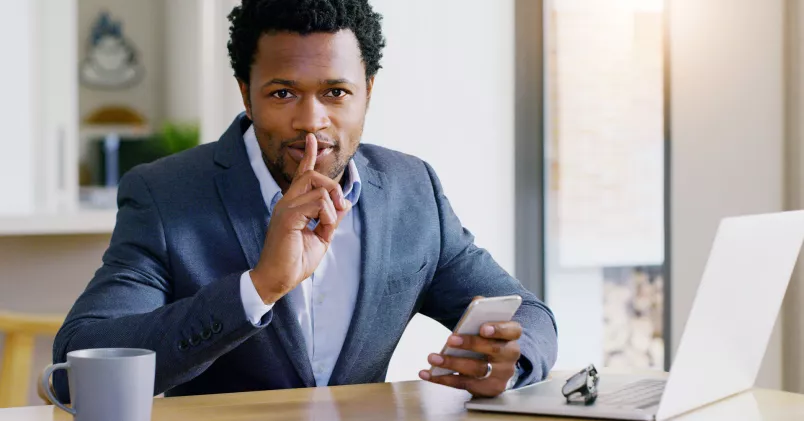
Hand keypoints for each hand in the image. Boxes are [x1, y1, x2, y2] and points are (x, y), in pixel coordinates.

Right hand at [250, 133, 351, 303]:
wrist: (278, 279)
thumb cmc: (295, 261)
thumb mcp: (321, 237)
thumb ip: (331, 218)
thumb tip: (345, 203)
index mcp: (292, 204)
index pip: (301, 174)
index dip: (308, 156)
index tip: (312, 139)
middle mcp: (286, 202)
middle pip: (313, 175)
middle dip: (334, 187)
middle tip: (341, 207)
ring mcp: (285, 208)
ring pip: (319, 189)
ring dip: (332, 208)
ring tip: (327, 226)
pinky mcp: (288, 217)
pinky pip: (317, 204)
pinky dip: (327, 215)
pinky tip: (322, 228)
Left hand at [419, 321, 522, 397]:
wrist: (493, 367)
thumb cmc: (485, 339)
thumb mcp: (485, 324)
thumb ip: (481, 312)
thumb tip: (476, 301)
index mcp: (511, 336)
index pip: (512, 330)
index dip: (499, 329)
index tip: (482, 328)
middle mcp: (510, 356)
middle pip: (494, 350)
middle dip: (471, 344)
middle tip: (450, 340)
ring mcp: (501, 374)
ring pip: (478, 370)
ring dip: (453, 363)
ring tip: (433, 358)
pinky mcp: (489, 389)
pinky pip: (465, 384)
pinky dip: (444, 379)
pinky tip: (428, 374)